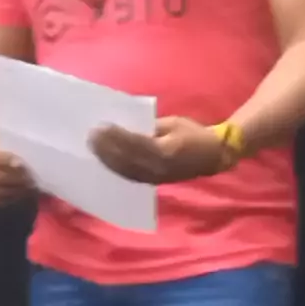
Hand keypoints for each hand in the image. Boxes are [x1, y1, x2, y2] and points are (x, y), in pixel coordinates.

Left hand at [91, 117, 239, 184]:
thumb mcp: (172, 123)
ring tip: (94, 149)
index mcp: (165, 151)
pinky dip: (117, 170)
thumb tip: (126, 127)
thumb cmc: (194, 134)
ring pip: (126, 171)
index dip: (116, 137)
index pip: (134, 143)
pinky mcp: (154, 182)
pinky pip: (132, 177)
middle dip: (106, 149)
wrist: (214, 155)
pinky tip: (106, 162)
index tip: (100, 127)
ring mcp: (156, 178)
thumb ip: (149, 127)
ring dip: (108, 161)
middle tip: (90, 138)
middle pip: (126, 160)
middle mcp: (158, 168)